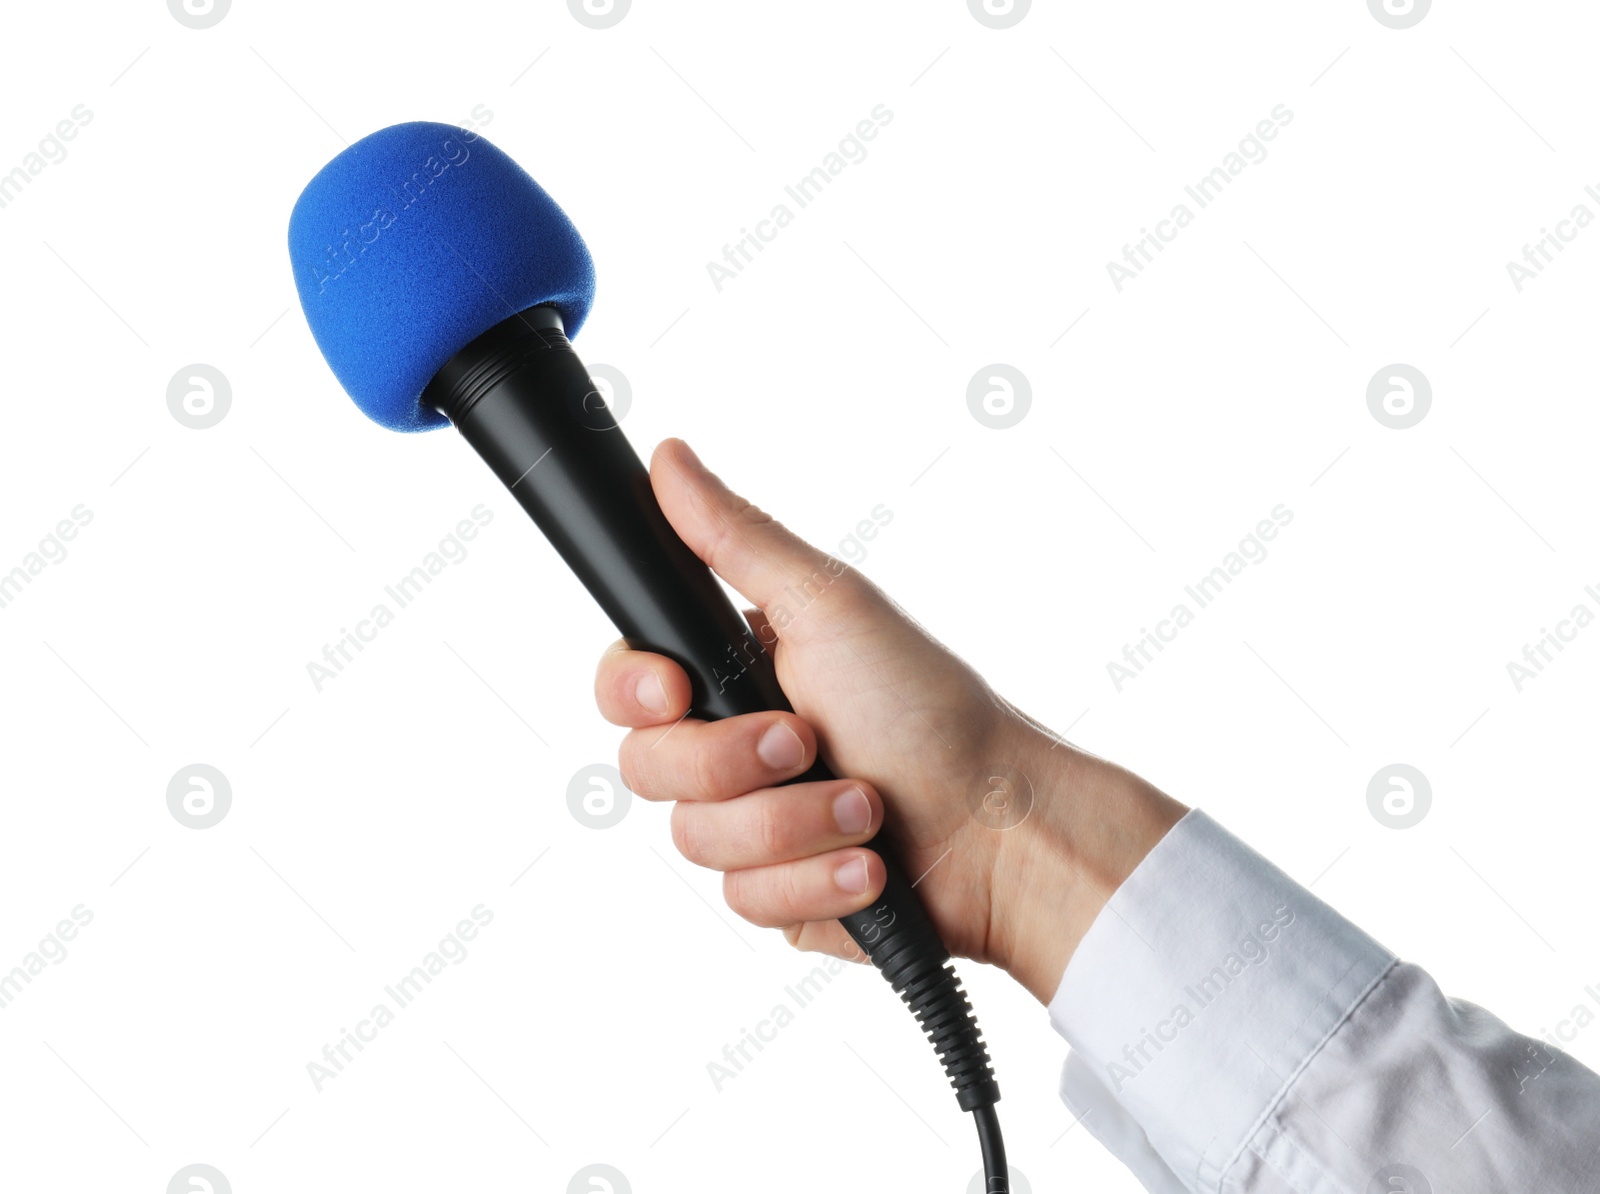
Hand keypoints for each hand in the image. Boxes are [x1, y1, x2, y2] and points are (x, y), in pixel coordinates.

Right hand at [595, 439, 1186, 1002]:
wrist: (1003, 829)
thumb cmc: (931, 709)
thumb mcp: (829, 607)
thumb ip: (735, 539)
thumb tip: (669, 457)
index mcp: (735, 672)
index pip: (626, 685)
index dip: (636, 693)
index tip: (677, 692)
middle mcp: (732, 750)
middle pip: (646, 768)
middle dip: (733, 763)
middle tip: (804, 742)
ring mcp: (752, 828)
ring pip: (694, 842)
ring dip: (792, 825)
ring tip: (866, 808)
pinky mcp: (779, 894)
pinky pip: (745, 903)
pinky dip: (814, 882)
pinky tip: (869, 869)